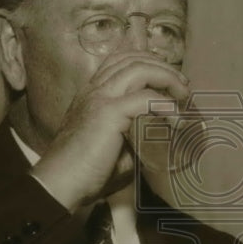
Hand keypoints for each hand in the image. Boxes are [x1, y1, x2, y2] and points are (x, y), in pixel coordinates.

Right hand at [31, 52, 189, 209]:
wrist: (59, 184)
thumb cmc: (83, 174)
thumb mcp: (112, 149)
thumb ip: (131, 138)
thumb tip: (153, 141)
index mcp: (91, 95)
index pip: (119, 61)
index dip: (147, 63)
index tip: (168, 81)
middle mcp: (94, 90)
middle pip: (133, 59)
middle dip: (162, 67)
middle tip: (182, 86)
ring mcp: (100, 98)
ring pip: (139, 69)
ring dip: (167, 78)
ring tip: (183, 95)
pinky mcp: (109, 113)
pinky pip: (146, 98)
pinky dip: (166, 105)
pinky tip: (176, 120)